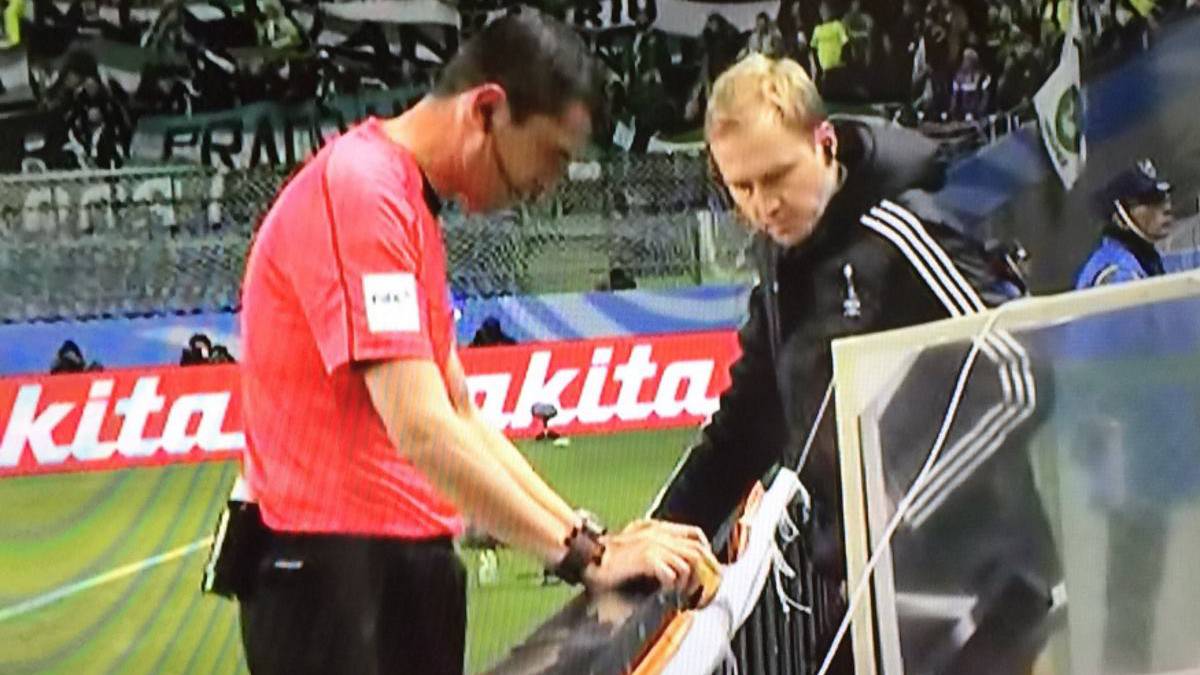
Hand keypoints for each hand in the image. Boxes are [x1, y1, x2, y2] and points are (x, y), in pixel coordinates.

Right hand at [583, 519, 720, 607]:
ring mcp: (653, 544)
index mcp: (656, 528)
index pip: (695, 534)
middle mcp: (658, 533)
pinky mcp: (647, 558)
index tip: (708, 568)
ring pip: (689, 562)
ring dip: (689, 581)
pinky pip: (672, 573)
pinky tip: (666, 591)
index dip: (707, 552)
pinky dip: (673, 584)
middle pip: (698, 549)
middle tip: (705, 589)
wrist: (585, 556)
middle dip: (707, 571)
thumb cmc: (604, 555)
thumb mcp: (633, 543)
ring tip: (683, 593)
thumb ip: (653, 548)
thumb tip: (672, 567)